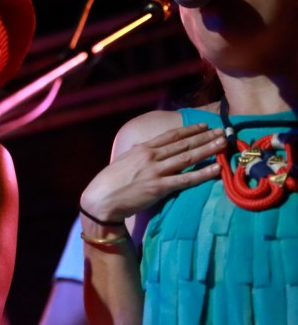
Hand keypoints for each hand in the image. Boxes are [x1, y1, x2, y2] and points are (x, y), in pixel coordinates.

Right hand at [81, 123, 226, 221]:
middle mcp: (151, 156)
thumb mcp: (124, 160)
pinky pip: (186, 179)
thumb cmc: (110, 181)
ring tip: (224, 144)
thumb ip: (137, 153)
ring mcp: (156, 171)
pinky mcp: (159, 187)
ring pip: (188, 158)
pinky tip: (216, 169)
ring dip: (208, 150)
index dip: (189, 130)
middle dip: (205, 137)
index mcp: (142, 148)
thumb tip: (145, 149)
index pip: (171, 136)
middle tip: (223, 132)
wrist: (101, 199)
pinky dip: (203, 173)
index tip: (204, 126)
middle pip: (184, 144)